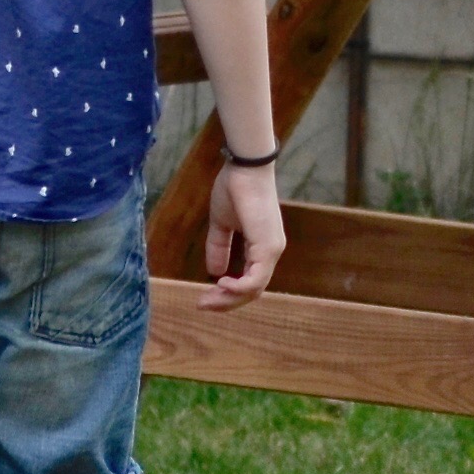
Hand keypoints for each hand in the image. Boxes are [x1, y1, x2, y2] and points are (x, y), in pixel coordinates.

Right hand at [205, 160, 286, 304]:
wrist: (245, 169)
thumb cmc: (235, 190)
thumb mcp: (221, 224)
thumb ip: (218, 247)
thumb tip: (213, 272)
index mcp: (261, 248)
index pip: (248, 282)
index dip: (226, 294)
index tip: (204, 297)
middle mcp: (270, 253)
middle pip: (251, 291)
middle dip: (225, 302)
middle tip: (201, 304)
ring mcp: (272, 250)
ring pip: (253, 289)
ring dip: (228, 298)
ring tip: (207, 299)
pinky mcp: (268, 247)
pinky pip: (255, 279)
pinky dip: (238, 287)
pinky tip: (221, 283)